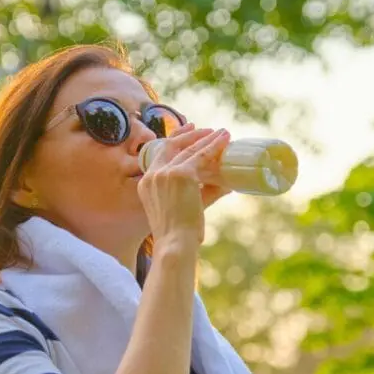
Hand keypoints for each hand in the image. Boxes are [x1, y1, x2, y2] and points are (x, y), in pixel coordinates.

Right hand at [138, 124, 230, 244]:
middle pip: (171, 146)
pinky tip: (225, 139)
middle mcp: (153, 175)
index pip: (159, 154)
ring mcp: (166, 173)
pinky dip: (214, 146)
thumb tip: (226, 184)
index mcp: (146, 184)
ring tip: (222, 133)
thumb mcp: (186, 207)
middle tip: (206, 129)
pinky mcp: (182, 174)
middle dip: (189, 135)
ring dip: (207, 138)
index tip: (187, 130)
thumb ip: (205, 193)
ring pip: (189, 149)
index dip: (174, 140)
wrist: (175, 244)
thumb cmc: (180, 234)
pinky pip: (201, 155)